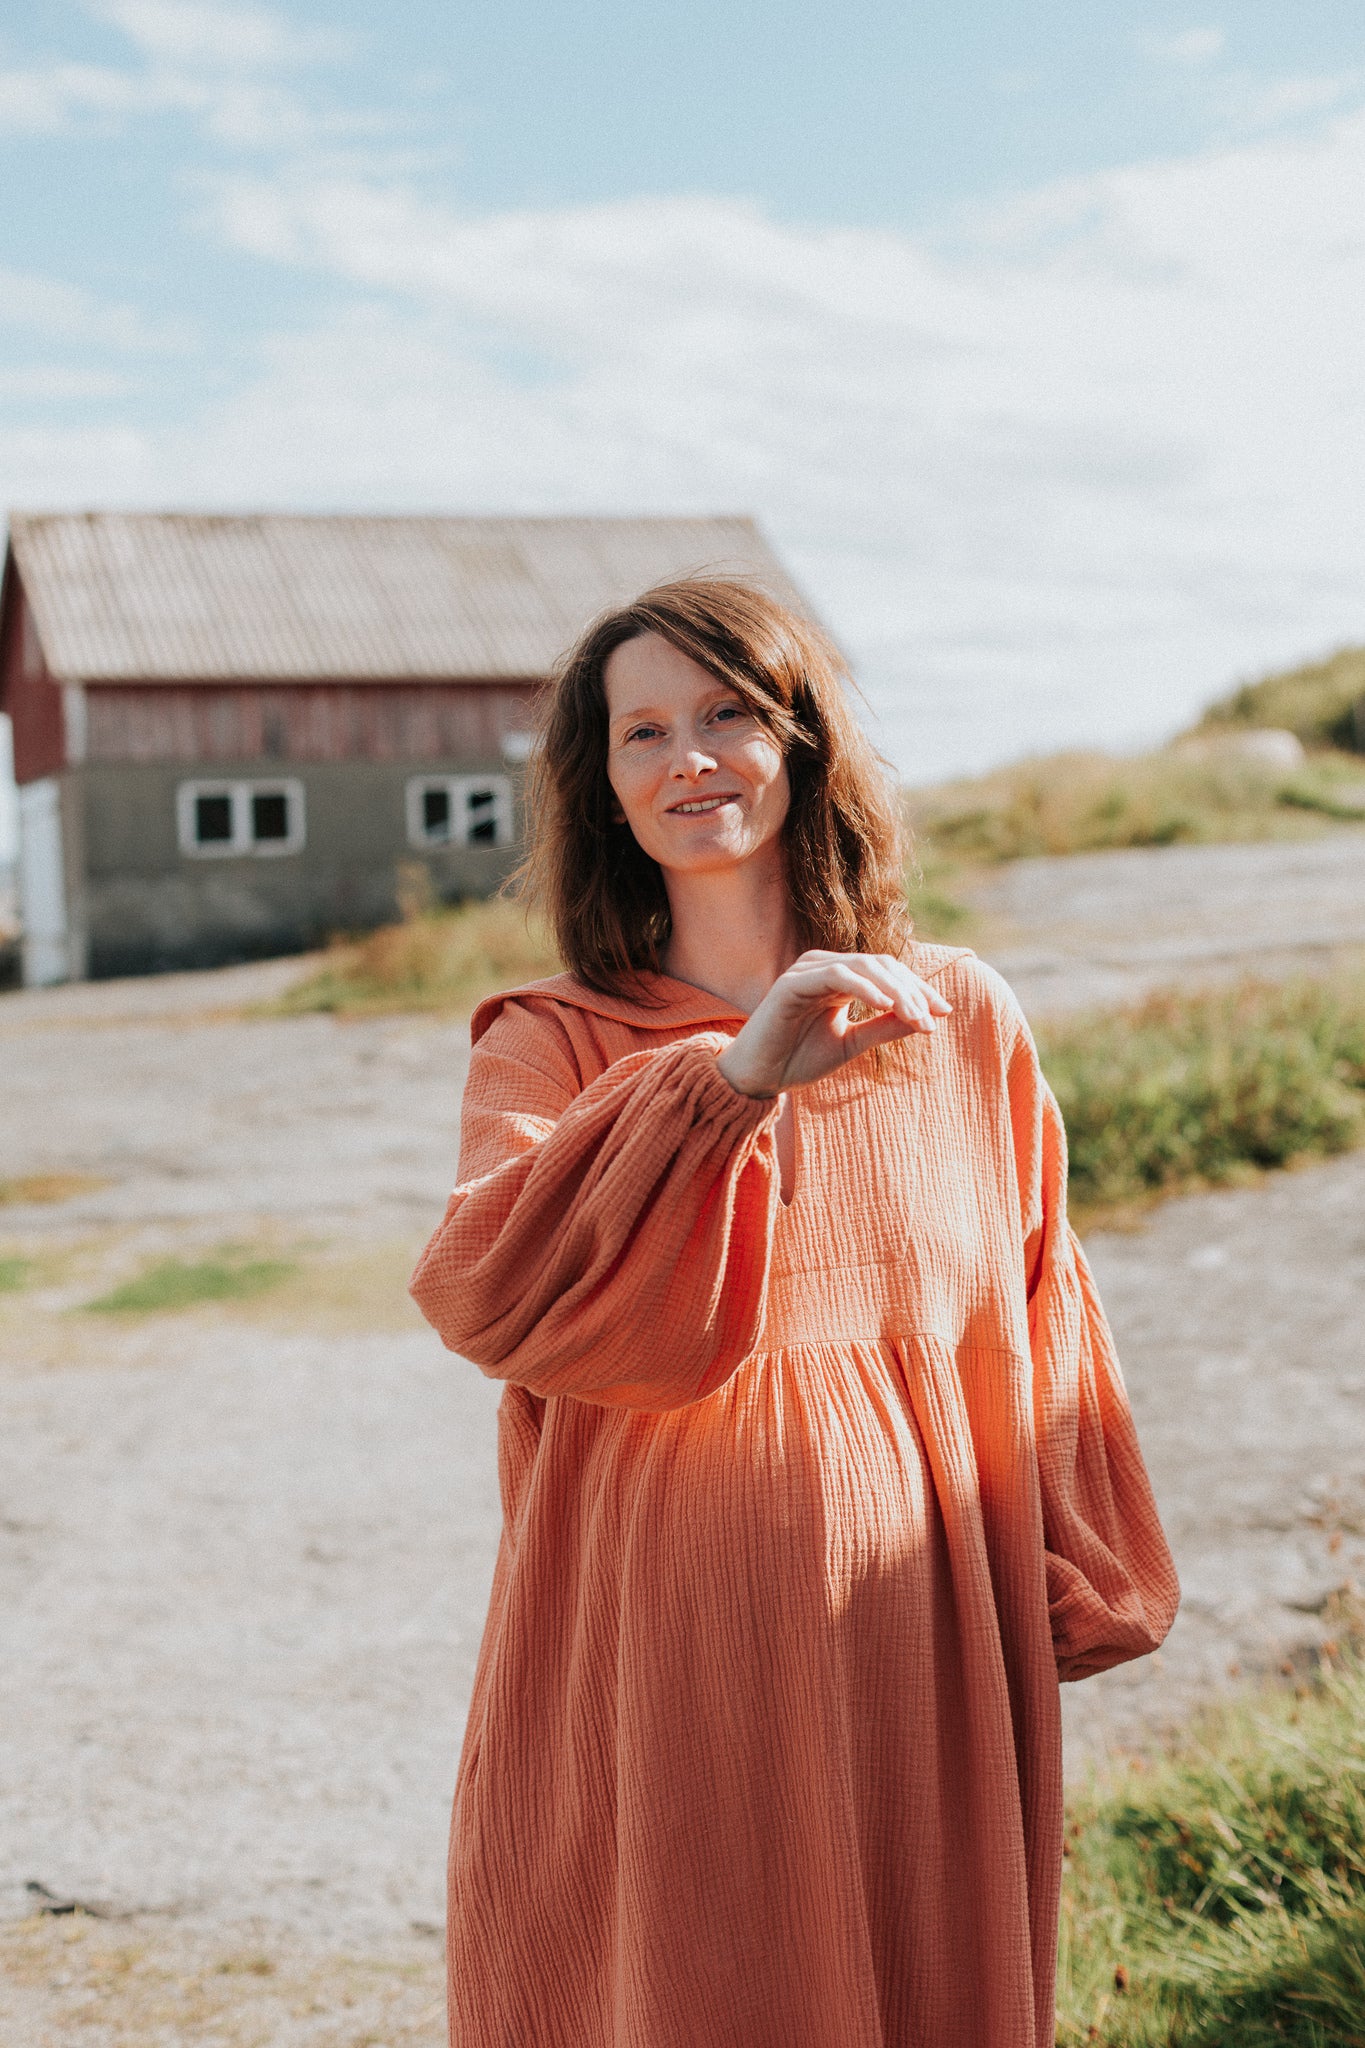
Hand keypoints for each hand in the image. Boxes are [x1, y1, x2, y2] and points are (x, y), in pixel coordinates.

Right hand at [716, 951, 952, 1098]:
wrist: (757, 1078)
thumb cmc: (798, 1059)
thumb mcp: (851, 1044)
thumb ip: (884, 1028)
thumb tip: (926, 1019)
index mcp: (840, 978)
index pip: (888, 973)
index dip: (918, 990)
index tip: (944, 1013)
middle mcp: (825, 966)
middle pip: (881, 966)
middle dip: (912, 991)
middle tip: (934, 1018)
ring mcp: (808, 971)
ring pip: (863, 967)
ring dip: (894, 991)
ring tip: (915, 1016)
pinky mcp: (792, 983)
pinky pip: (836, 975)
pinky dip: (864, 988)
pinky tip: (884, 1005)